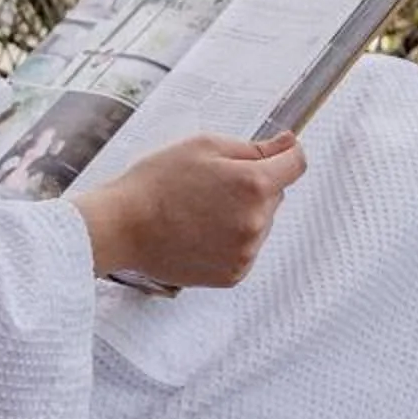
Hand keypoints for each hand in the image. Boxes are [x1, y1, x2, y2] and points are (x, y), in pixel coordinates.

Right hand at [76, 132, 305, 288]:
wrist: (121, 227)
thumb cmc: (157, 182)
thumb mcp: (205, 146)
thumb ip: (254, 148)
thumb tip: (289, 144)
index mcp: (254, 185)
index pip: (296, 164)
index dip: (286, 154)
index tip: (276, 153)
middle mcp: (256, 222)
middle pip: (275, 195)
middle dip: (254, 186)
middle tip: (212, 185)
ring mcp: (246, 252)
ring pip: (260, 223)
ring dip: (243, 215)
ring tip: (200, 211)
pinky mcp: (233, 274)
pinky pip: (246, 248)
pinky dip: (231, 240)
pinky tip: (200, 232)